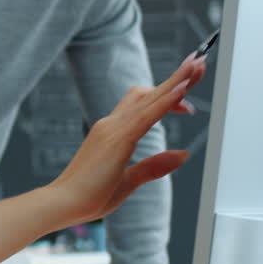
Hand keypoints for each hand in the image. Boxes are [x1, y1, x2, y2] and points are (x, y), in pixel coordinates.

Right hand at [48, 53, 208, 224]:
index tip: (186, 88)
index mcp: (112, 132)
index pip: (143, 103)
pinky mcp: (118, 139)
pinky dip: (167, 100)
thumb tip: (182, 155)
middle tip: (199, 61)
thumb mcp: (127, 180)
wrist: (63, 203)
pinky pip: (147, 115)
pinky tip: (182, 90)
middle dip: (177, 77)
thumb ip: (154, 166)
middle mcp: (111, 124)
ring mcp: (113, 129)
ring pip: (151, 98)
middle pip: (149, 92)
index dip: (167, 93)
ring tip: (198, 65)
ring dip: (177, 80)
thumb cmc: (88, 196)